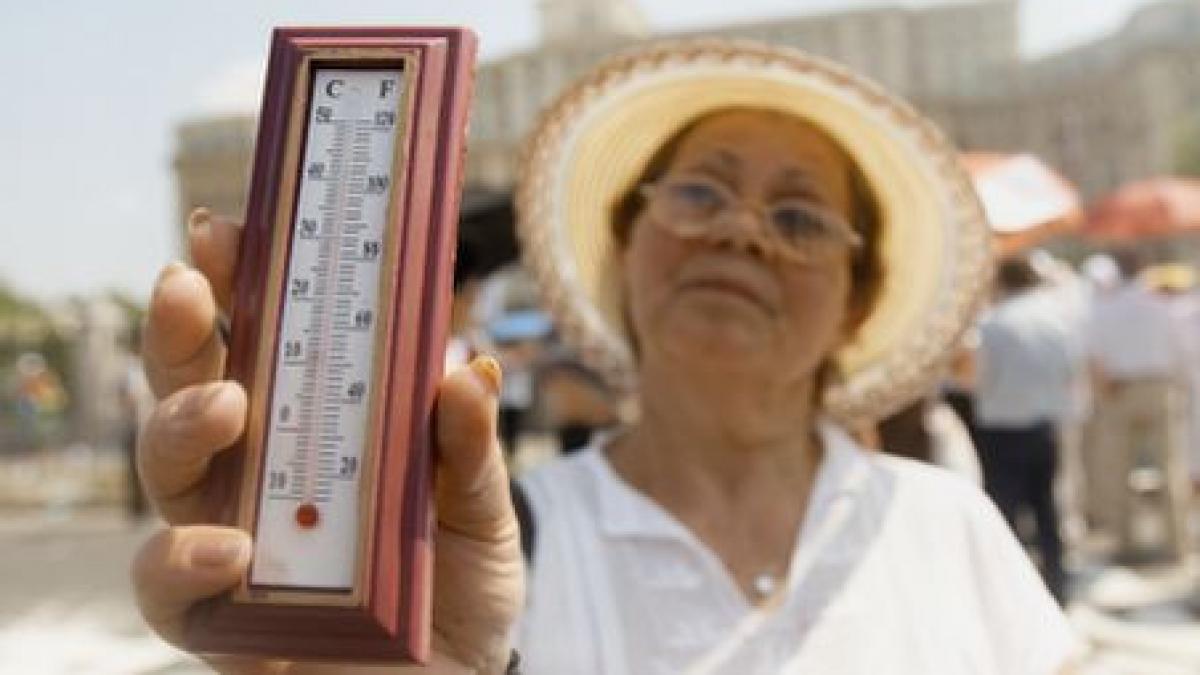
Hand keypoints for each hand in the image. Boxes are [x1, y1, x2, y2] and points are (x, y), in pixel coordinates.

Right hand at [131, 208, 522, 673]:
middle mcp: (257, 476)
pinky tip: (232, 547)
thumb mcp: (477, 511)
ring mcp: (229, 541)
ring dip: (181, 423)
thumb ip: (468, 450)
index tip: (231, 229)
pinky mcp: (217, 619)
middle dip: (179, 328)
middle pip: (192, 388)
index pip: (260, 346)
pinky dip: (185, 559)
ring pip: (163, 469)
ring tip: (229, 406)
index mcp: (313, 431)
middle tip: (188, 282)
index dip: (237, 285)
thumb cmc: (457, 590)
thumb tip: (470, 369)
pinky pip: (166, 587)